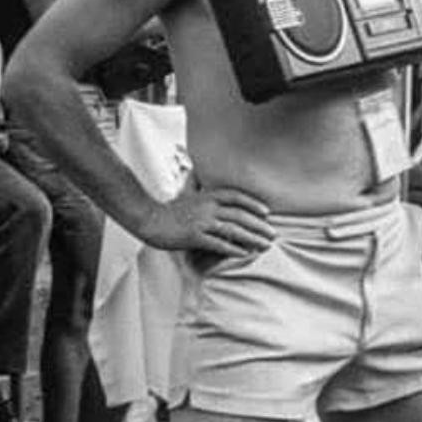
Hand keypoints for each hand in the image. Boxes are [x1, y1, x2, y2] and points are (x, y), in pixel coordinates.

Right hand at [142, 186, 273, 256]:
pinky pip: (218, 244)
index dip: (253, 203)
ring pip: (233, 230)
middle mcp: (207, 207)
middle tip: (273, 234)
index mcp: (207, 196)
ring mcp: (201, 222)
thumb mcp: (185, 191)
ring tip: (265, 246)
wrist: (149, 219)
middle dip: (259, 225)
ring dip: (252, 238)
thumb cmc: (168, 209)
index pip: (236, 197)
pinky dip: (233, 249)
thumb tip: (197, 168)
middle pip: (239, 215)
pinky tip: (245, 254)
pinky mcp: (194, 237)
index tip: (267, 212)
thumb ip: (196, 182)